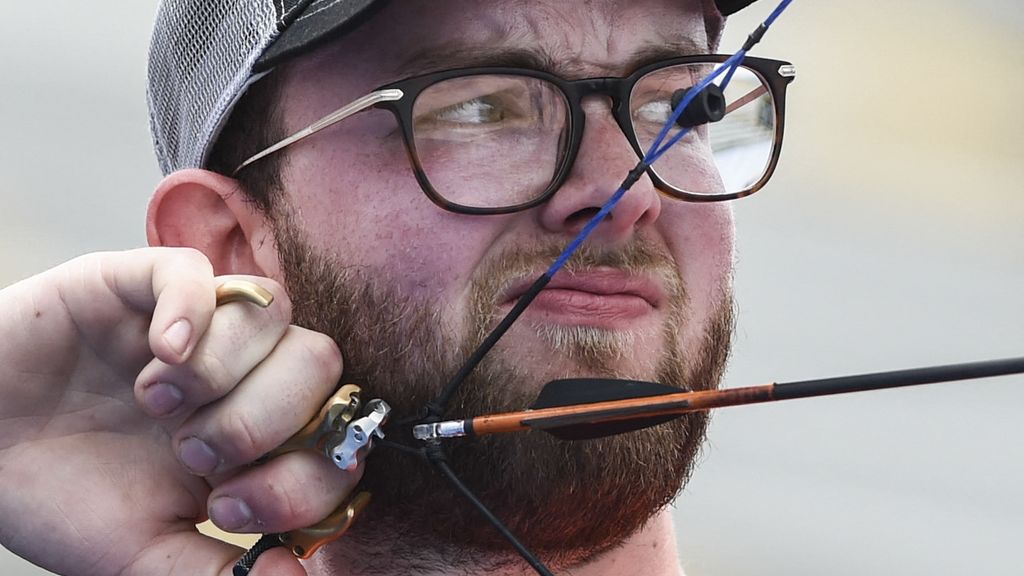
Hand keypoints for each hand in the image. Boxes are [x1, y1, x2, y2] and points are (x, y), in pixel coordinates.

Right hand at [0, 248, 355, 575]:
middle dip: (264, 420)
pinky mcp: (138, 284)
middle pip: (321, 361)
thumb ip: (220, 572)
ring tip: (156, 405)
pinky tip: (160, 353)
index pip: (336, 432)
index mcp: (259, 436)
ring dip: (223, 370)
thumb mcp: (145, 554)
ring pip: (273, 312)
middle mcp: (242, 372)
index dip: (306, 474)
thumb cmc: (61, 501)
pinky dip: (190, 310)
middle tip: (192, 452)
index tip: (227, 508)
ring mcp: (197, 324)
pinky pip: (195, 272)